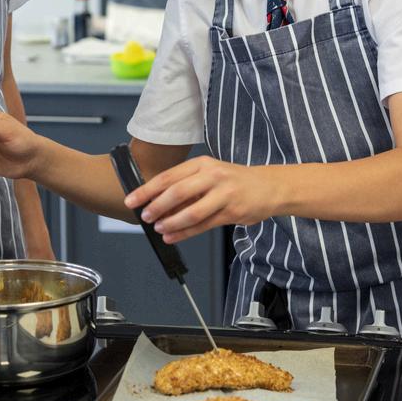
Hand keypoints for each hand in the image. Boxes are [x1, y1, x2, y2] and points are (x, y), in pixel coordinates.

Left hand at [124, 156, 274, 242]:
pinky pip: (203, 225)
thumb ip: (186, 185)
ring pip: (191, 212)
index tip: (132, 200)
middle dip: (156, 207)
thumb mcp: (209, 174)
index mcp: (202, 164)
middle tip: (144, 217)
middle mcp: (212, 176)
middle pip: (177, 193)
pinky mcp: (232, 211)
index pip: (168, 176)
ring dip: (171, 223)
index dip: (147, 190)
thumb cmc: (234, 181)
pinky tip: (172, 237)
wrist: (269, 187)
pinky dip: (184, 233)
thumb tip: (156, 202)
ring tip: (159, 229)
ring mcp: (224, 194)